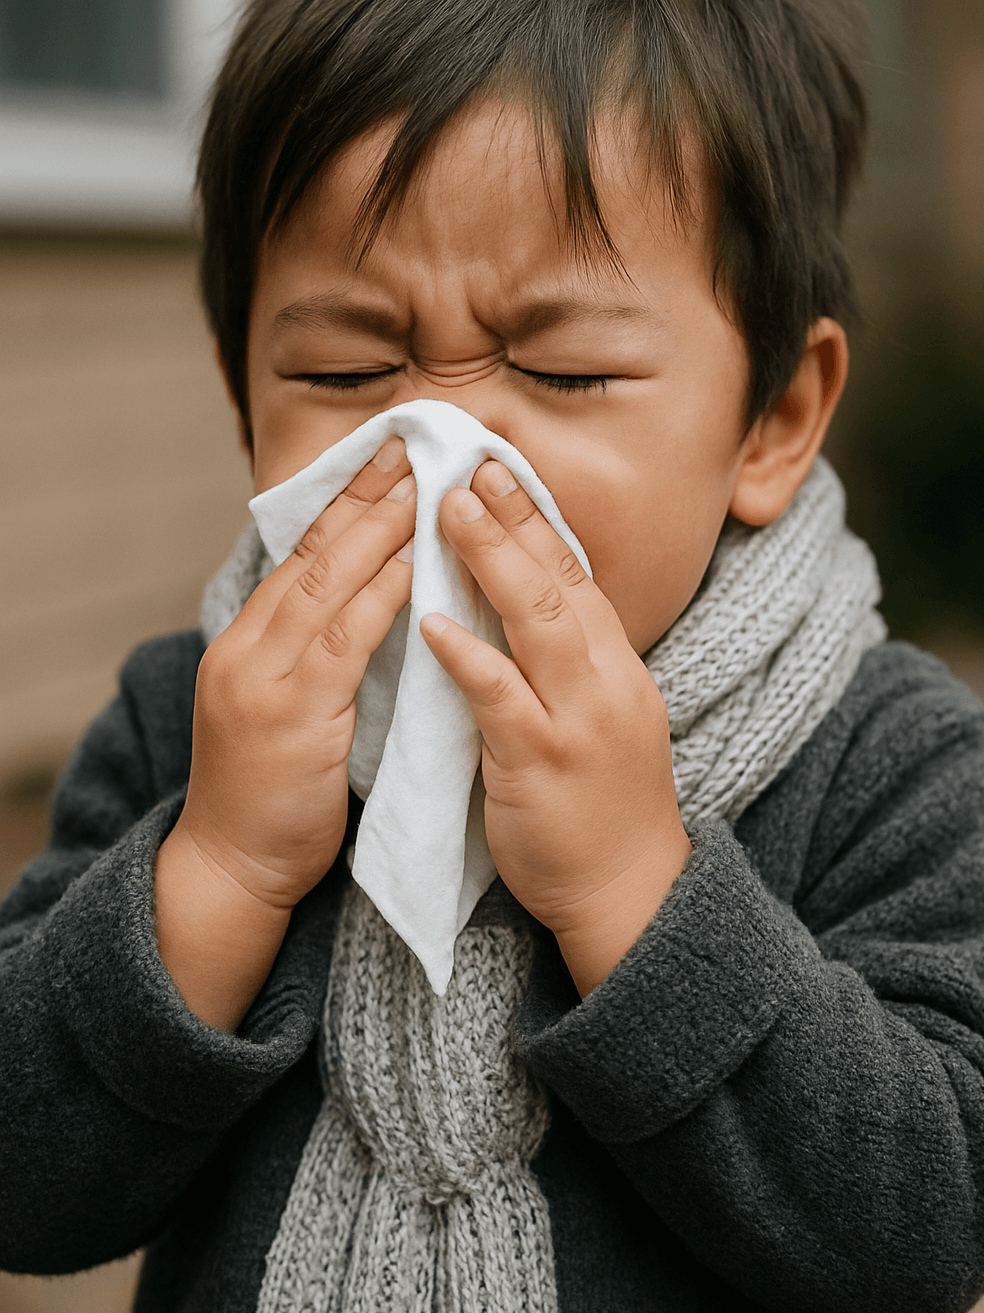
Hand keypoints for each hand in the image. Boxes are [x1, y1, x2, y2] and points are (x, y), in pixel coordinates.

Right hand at [155, 437, 414, 1028]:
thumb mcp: (286, 706)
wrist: (233, 868)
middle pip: (311, 555)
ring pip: (324, 586)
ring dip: (377, 531)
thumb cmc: (272, 793)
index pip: (301, 555)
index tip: (385, 457)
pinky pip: (342, 643)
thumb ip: (314, 653)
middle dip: (362, 496)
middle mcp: (247, 648)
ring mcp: (263, 679)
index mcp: (247, 642)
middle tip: (406, 444)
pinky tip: (411, 564)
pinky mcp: (290, 716)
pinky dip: (378, 597)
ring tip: (420, 483)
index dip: (344, 503)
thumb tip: (371, 599)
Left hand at [421, 461, 689, 995]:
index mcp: (616, 667)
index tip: (502, 472)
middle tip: (470, 466)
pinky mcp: (542, 763)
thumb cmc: (603, 807)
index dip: (538, 520)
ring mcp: (578, 720)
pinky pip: (503, 698)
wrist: (630, 892)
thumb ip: (568, 664)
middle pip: (562, 581)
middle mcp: (605, 681)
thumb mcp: (600, 718)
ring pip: (541, 622)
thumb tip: (524, 610)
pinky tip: (433, 623)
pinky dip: (470, 655)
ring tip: (449, 511)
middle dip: (515, 519)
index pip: (578, 575)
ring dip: (494, 561)